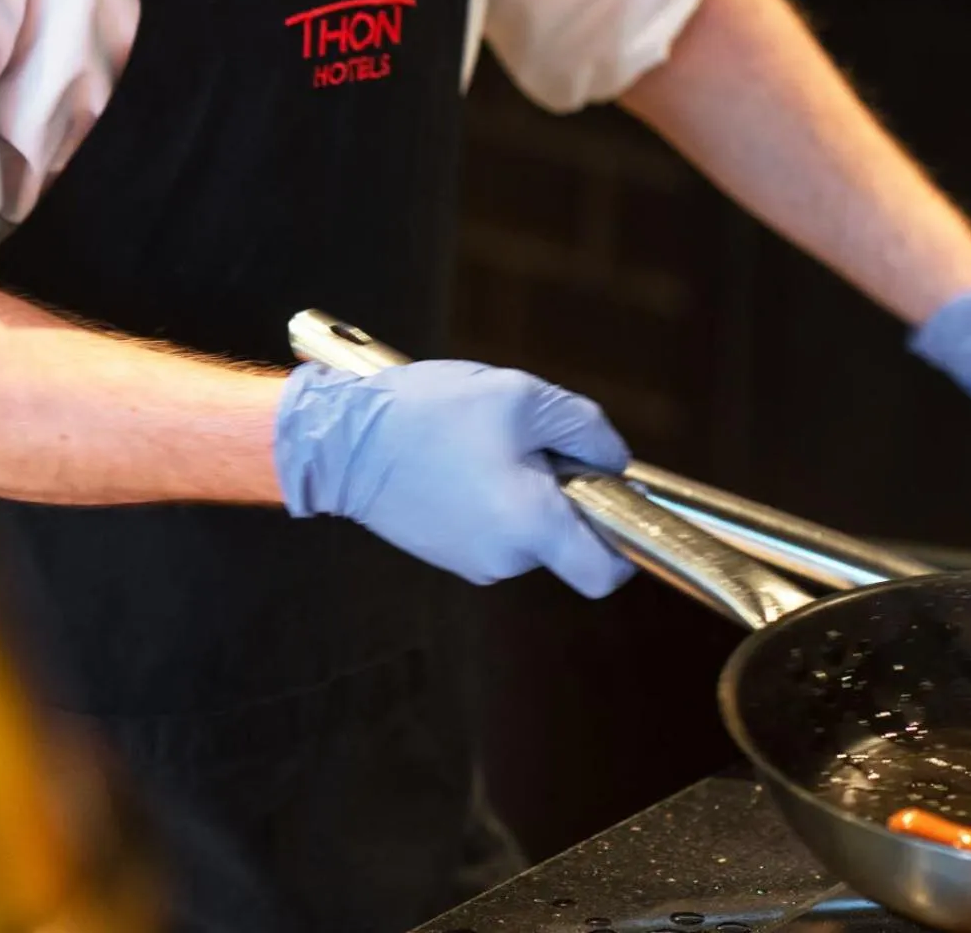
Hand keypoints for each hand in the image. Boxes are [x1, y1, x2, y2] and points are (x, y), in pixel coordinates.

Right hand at [273, 359, 633, 595]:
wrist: (341, 440)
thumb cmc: (430, 416)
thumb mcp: (524, 398)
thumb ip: (586, 429)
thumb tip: (617, 460)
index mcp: (531, 528)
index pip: (605, 571)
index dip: (629, 541)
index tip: (623, 498)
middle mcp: (505, 560)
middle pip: (568, 539)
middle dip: (569, 492)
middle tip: (542, 440)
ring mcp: (472, 561)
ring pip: (531, 528)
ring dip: (530, 489)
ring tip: (493, 441)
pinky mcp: (447, 550)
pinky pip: (495, 527)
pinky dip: (497, 496)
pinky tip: (468, 455)